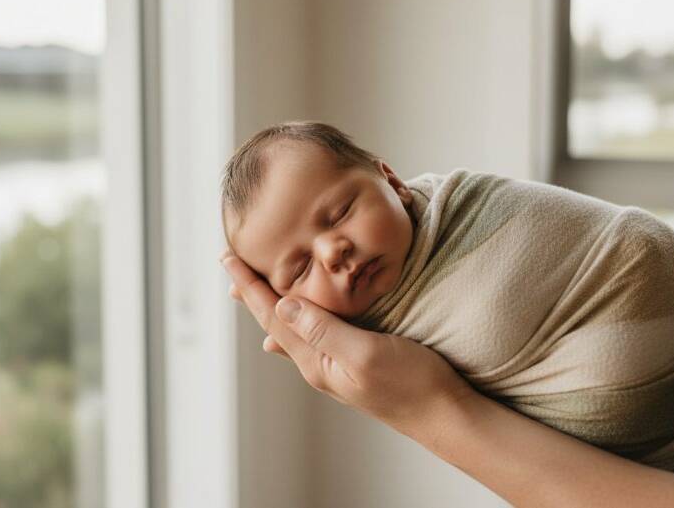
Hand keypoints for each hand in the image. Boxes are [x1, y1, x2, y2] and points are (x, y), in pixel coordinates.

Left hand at [221, 251, 473, 435]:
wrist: (445, 415)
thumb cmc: (412, 385)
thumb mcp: (366, 354)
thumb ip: (324, 330)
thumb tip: (282, 304)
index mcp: (316, 360)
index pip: (272, 315)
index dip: (249, 285)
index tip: (228, 257)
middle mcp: (318, 363)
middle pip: (275, 321)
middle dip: (253, 292)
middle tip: (232, 265)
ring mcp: (335, 364)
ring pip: (292, 327)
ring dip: (271, 303)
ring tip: (253, 288)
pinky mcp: (354, 360)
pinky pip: (313, 333)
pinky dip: (297, 315)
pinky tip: (292, 320)